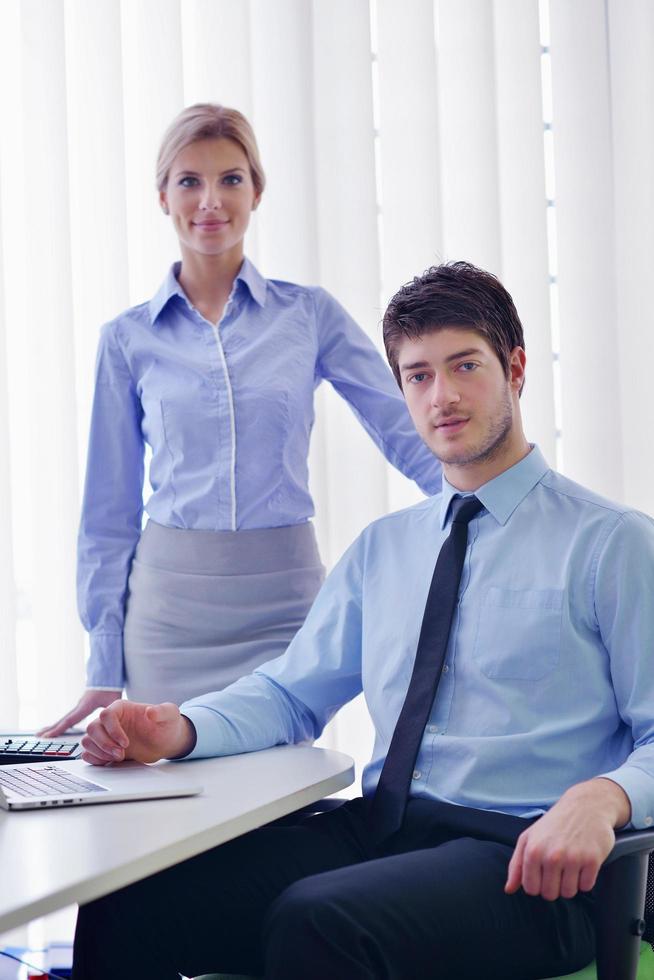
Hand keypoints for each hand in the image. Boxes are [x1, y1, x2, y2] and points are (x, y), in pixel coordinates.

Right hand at [37, 689, 122, 737]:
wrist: (108, 675)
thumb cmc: (111, 687)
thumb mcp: (113, 700)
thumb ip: (112, 712)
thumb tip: (112, 723)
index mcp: (85, 706)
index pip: (69, 720)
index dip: (58, 729)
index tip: (46, 736)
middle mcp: (79, 705)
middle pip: (62, 719)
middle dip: (50, 728)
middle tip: (38, 736)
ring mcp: (79, 705)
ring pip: (64, 718)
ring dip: (53, 725)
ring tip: (41, 733)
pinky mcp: (81, 705)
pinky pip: (69, 716)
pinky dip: (61, 723)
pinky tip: (58, 727)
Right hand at [81, 700, 195, 764]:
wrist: (166, 741)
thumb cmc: (167, 724)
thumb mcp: (170, 714)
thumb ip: (162, 711)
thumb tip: (150, 711)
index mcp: (122, 708)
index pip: (106, 714)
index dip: (113, 730)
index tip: (126, 743)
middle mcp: (111, 720)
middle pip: (92, 728)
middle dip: (104, 743)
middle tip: (121, 754)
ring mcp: (107, 734)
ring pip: (87, 740)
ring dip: (99, 752)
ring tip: (118, 758)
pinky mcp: (105, 748)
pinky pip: (88, 752)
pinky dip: (94, 759)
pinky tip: (109, 761)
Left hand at [505, 778, 630, 900]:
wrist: (585, 806)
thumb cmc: (553, 825)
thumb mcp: (528, 838)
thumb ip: (516, 865)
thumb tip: (508, 890)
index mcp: (533, 850)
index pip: (531, 889)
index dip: (537, 884)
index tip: (542, 872)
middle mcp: (552, 855)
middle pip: (550, 894)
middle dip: (554, 886)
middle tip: (558, 869)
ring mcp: (573, 858)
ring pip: (569, 893)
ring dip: (570, 884)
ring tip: (570, 866)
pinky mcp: (592, 860)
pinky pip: (586, 887)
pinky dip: (585, 879)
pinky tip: (582, 863)